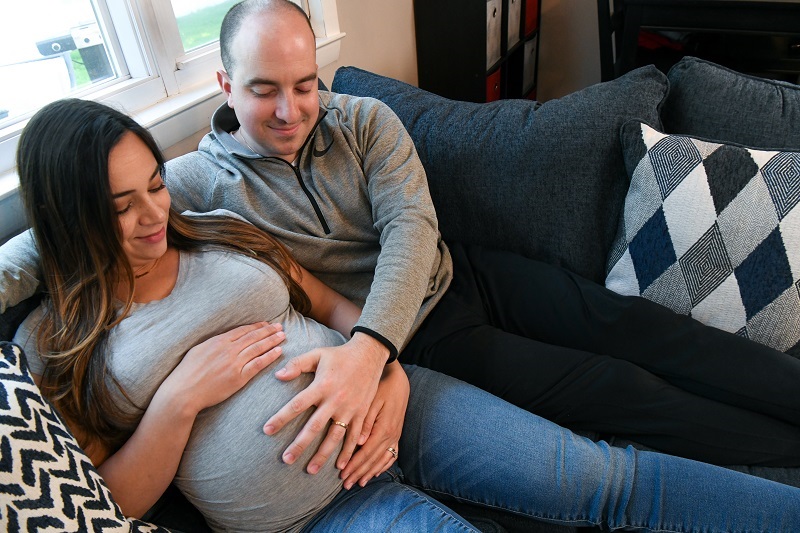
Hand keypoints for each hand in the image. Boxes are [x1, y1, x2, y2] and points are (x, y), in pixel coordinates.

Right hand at [161, 322, 284, 414]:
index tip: (266, 324)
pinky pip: (258, 364)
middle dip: (268, 330)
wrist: (183, 392)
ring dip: (272, 340)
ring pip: (258, 348)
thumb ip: (213, 344)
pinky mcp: (238, 377)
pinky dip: (269, 356)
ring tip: (283, 335)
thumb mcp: (197, 350)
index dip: (256, 327)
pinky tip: (278, 351)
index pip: (242, 331)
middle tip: (279, 326)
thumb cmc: (186, 373)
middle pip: (253, 337)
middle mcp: (228, 350)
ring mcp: (234, 363)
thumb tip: (223, 339)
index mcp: (218, 342)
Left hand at [263, 332, 386, 472]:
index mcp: (321, 385)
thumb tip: (277, 376)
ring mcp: (350, 408)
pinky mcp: (361, 413)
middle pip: (314, 426)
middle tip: (286, 460)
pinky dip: (348, 452)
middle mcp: (335, 400)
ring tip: (310, 470)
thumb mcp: (317, 355)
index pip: (297, 405)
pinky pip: (354, 436)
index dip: (281, 418)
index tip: (266, 430)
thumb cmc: (339, 355)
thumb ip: (297, 364)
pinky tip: (340, 466)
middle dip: (300, 444)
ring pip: (335, 436)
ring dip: (323, 455)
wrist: (369, 355)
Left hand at [340, 361, 408, 488]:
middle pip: (373, 459)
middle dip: (359, 472)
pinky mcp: (397, 433)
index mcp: (384, 427)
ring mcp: (396, 435)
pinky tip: (375, 473)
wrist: (398, 378)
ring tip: (358, 483)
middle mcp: (392, 434)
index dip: (354, 465)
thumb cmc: (381, 385)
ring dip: (369, 472)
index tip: (341, 474)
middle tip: (345, 484)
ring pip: (382, 459)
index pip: (366, 452)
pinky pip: (391, 454)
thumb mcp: (372, 398)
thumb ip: (366, 421)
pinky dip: (382, 466)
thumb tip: (360, 443)